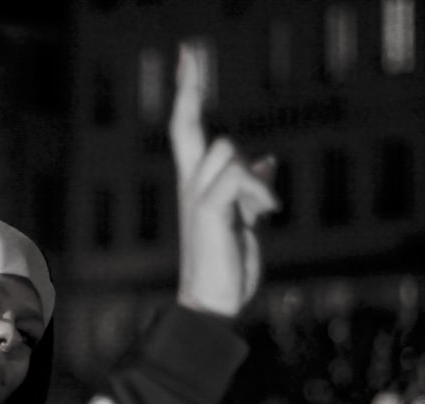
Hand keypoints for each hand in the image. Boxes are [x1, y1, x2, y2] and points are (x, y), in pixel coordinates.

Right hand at [170, 42, 279, 317]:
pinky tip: (264, 213)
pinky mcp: (210, 210)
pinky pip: (238, 175)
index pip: (188, 132)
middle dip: (189, 88)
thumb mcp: (245, 221)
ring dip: (253, 174)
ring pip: (226, 149)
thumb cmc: (226, 266)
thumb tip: (267, 160)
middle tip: (189, 51)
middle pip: (187, 127)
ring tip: (262, 209)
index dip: (187, 96)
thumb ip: (250, 189)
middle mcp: (192, 186)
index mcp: (197, 187)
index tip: (187, 60)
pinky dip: (259, 190)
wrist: (211, 301)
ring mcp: (198, 197)